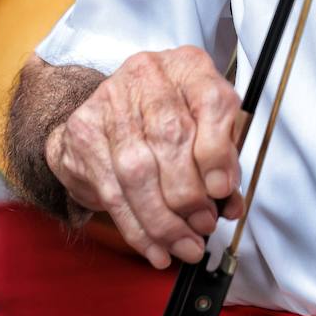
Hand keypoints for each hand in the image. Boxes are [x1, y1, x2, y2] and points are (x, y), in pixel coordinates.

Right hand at [45, 47, 243, 267]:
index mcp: (188, 66)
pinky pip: (113, 192)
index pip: (210, 102)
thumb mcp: (204, 127)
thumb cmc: (168, 119)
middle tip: (204, 225)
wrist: (107, 111)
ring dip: (164, 220)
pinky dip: (138, 229)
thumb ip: (222, 160)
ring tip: (185, 245)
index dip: (218, 151)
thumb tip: (231, 203)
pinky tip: (156, 248)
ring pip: (138, 171)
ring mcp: (111, 100)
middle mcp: (148, 75)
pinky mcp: (85, 131)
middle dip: (190, 195)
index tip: (223, 191)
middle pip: (171, 138)